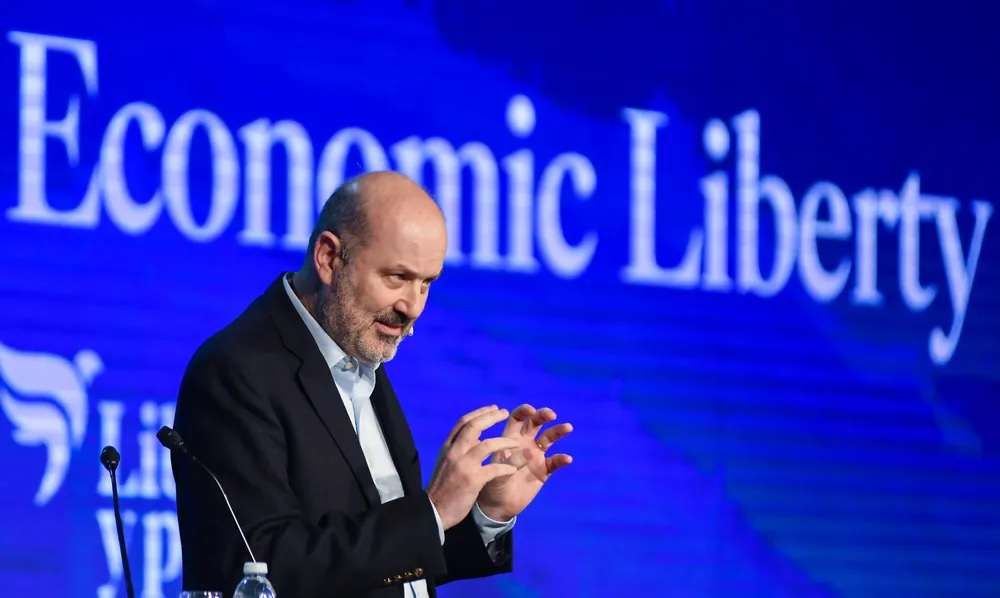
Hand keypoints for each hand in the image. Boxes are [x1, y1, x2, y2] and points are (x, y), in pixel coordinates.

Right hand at [427, 406, 518, 529]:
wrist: (433, 511)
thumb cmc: (443, 488)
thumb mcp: (446, 462)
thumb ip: (459, 449)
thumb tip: (476, 437)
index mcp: (448, 447)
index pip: (464, 422)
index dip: (480, 413)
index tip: (494, 408)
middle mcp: (454, 452)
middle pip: (474, 426)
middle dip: (492, 417)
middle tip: (505, 413)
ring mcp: (463, 465)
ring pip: (487, 444)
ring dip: (505, 441)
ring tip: (516, 442)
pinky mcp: (473, 480)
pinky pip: (494, 468)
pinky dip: (506, 467)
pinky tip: (512, 469)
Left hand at [477, 404, 572, 521]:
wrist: (497, 506)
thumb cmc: (491, 484)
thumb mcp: (496, 470)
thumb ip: (509, 460)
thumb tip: (527, 452)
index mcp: (509, 439)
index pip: (517, 418)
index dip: (524, 411)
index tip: (530, 410)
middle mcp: (524, 443)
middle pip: (535, 423)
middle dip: (543, 415)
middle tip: (551, 414)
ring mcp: (536, 456)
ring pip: (549, 438)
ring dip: (558, 431)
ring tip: (567, 427)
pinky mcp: (544, 470)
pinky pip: (555, 462)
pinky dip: (562, 459)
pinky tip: (567, 459)